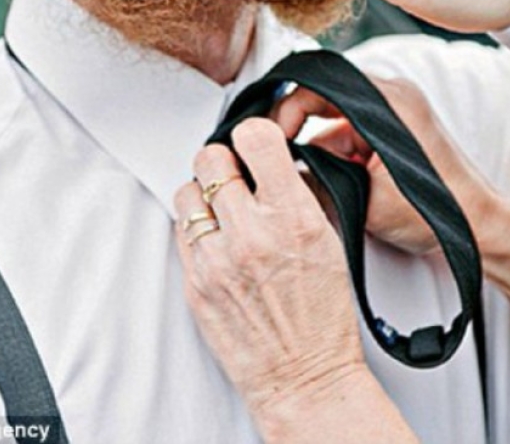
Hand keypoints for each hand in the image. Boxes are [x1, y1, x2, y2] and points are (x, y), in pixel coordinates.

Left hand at [174, 118, 417, 443]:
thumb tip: (275, 158)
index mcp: (292, 218)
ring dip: (204, 194)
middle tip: (235, 175)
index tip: (255, 143)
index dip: (253, 134)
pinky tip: (217, 239)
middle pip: (211, 158)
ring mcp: (217, 260)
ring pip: (187, 190)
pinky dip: (196, 228)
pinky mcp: (194, 283)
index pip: (255, 139)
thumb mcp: (328, 239)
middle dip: (223, 161)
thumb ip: (299, 191)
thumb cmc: (322, 315)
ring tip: (223, 210)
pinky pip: (181, 230)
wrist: (304, 376)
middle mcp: (251, 234)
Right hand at [274, 76, 498, 255]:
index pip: (318, 85)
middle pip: (324, 98)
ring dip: (324, 148)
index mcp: (387, 100)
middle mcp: (393, 94)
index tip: (273, 139)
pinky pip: (354, 130)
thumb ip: (318, 179)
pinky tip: (341, 180)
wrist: (481, 229)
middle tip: (285, 159)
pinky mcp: (398, 127)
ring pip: (337, 118)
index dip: (287, 111)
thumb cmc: (439, 213)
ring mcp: (397, 109)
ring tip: (323, 181)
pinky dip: (342, 154)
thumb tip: (283, 172)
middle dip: (303, 131)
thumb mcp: (364, 200)